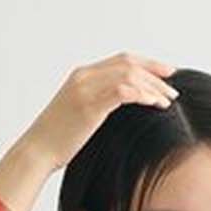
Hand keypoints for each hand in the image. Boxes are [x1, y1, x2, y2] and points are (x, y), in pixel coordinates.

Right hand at [22, 53, 179, 172]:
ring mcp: (86, 88)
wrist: (37, 150)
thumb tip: (122, 112)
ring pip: (129, 74)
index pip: (121, 60)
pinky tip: (155, 104)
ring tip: (168, 100)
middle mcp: (84, 76)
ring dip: (152, 86)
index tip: (165, 74)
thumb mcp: (79, 117)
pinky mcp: (89, 105)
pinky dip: (143, 94)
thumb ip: (99, 105)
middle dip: (155, 72)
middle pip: (128, 62)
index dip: (146, 64)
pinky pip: (123, 91)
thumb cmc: (57, 141)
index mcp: (82, 75)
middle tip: (173, 87)